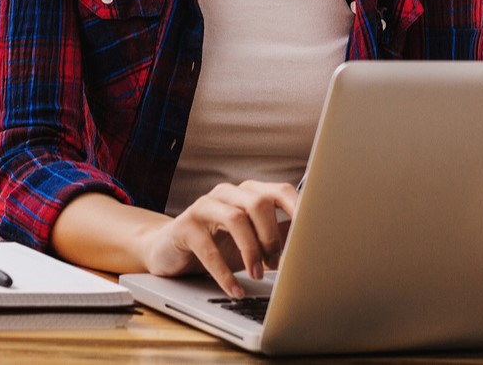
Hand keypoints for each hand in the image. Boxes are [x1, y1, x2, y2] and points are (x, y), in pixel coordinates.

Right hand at [140, 180, 299, 297]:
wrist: (170, 250)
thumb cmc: (218, 245)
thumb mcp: (253, 242)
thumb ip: (279, 236)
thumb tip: (310, 239)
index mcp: (248, 193)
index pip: (280, 191)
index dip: (298, 208)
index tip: (312, 230)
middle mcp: (227, 193)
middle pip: (258, 203)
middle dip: (271, 236)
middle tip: (275, 264)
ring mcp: (204, 206)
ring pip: (235, 218)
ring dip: (251, 251)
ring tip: (257, 275)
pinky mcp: (184, 226)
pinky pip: (208, 248)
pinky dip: (224, 273)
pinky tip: (234, 290)